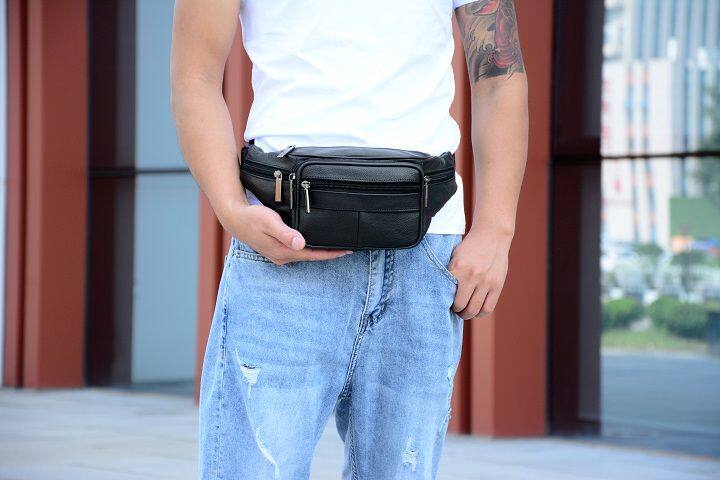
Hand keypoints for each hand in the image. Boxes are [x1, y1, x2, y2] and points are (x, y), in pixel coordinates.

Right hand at [219, 203, 351, 264]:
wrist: (235, 218)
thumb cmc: (252, 217)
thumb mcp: (270, 222)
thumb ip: (285, 233)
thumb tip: (300, 244)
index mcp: (283, 252)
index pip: (313, 255)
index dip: (331, 254)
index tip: (348, 251)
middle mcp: (282, 257)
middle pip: (311, 257)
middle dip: (329, 253)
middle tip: (348, 248)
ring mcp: (279, 255)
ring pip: (305, 255)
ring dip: (320, 251)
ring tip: (335, 246)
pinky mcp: (277, 250)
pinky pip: (298, 252)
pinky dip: (309, 248)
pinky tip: (315, 243)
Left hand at [449, 228, 511, 319]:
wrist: (491, 236)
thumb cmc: (470, 247)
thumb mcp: (455, 256)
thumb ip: (450, 273)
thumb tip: (440, 292)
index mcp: (458, 268)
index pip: (447, 295)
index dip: (445, 303)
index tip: (444, 303)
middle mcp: (472, 276)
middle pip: (462, 306)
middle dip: (457, 311)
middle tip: (455, 309)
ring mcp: (486, 282)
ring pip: (475, 310)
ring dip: (468, 314)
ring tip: (465, 311)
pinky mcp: (497, 285)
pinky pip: (488, 307)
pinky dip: (481, 312)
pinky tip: (477, 310)